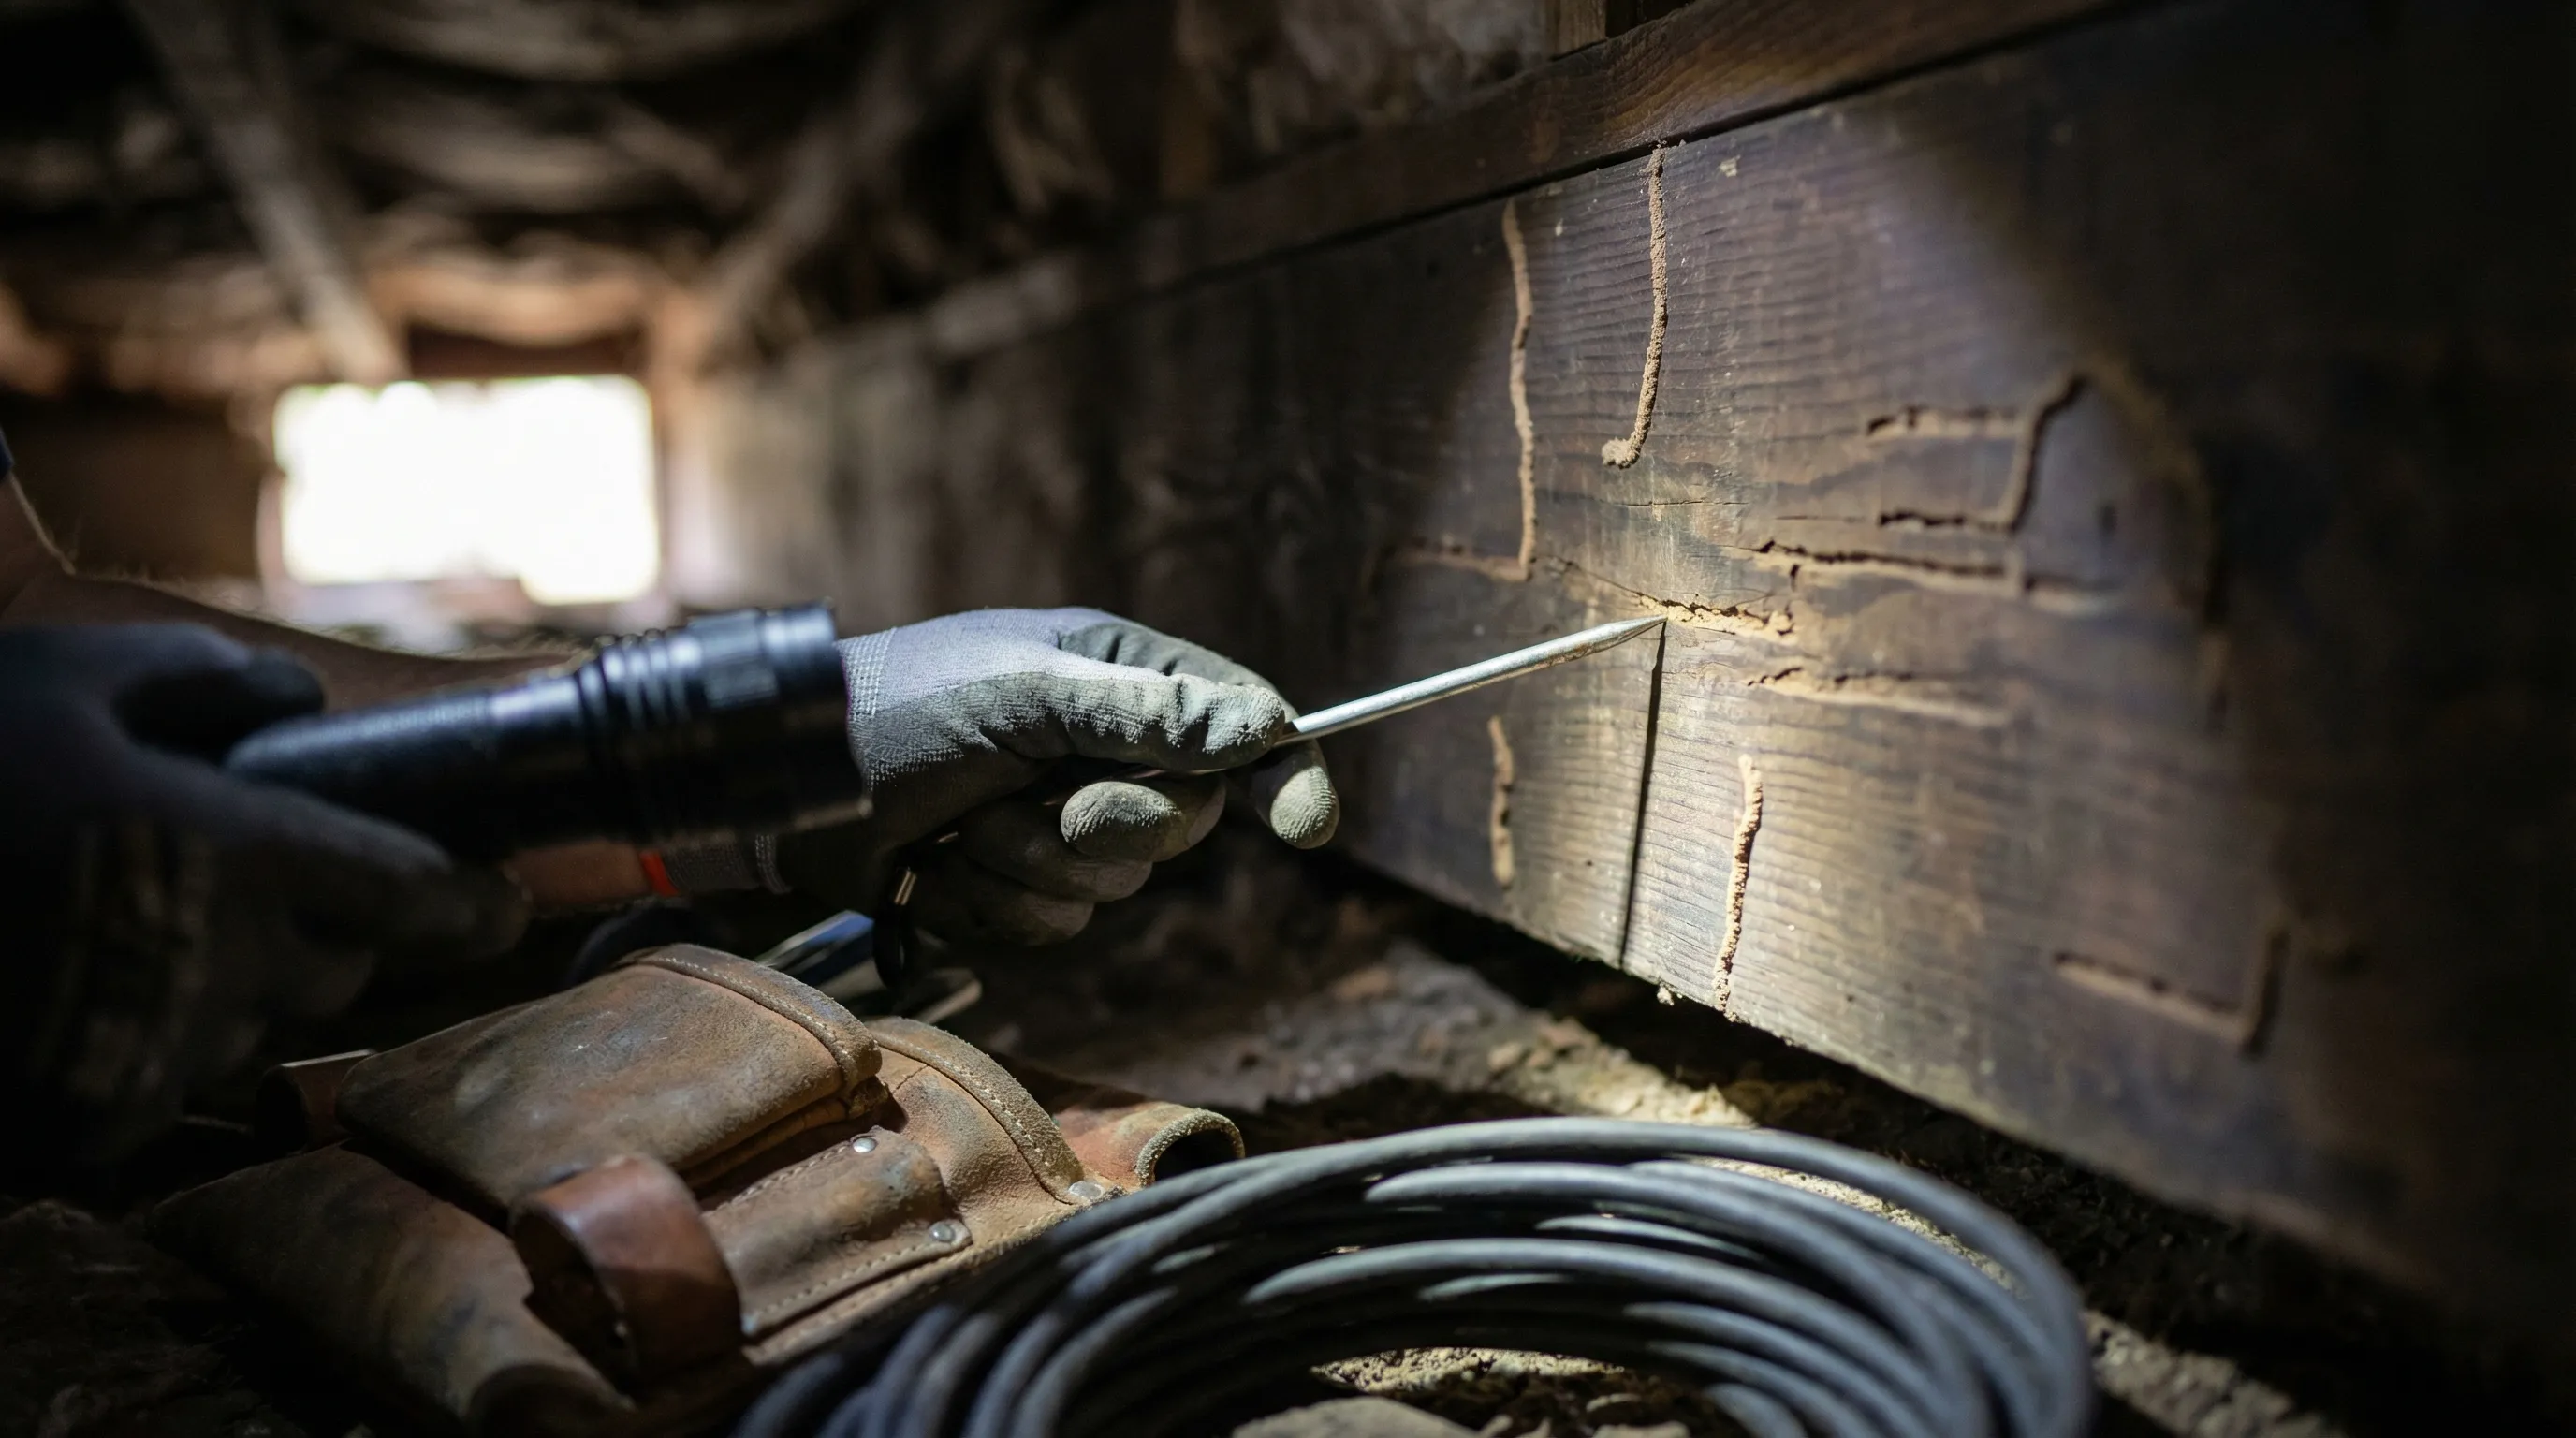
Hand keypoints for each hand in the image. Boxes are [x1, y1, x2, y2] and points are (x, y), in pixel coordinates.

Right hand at [0, 624, 526, 1161]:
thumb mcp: (78, 678)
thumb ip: (211, 684)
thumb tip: (301, 709)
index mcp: (234, 857)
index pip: (411, 900)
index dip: (469, 905)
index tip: (499, 902)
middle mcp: (211, 969)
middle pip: (337, 973)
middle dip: (324, 931)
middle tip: (260, 883)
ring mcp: (146, 1057)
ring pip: (255, 1033)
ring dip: (235, 987)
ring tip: (147, 921)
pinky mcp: (82, 1122)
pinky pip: (166, 1083)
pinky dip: (154, 1038)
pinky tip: (92, 981)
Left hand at [775, 608, 1336, 943]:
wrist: (781, 791)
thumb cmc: (893, 714)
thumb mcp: (1022, 696)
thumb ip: (1144, 715)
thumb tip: (1264, 726)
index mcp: (1110, 676)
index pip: (1233, 723)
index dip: (1281, 771)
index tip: (1309, 825)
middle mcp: (1095, 745)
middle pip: (1184, 821)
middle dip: (1110, 826)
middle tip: (1046, 807)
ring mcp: (1054, 817)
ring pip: (1116, 883)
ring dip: (1029, 867)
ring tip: (960, 828)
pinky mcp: (1011, 883)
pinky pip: (1052, 925)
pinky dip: (990, 905)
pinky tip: (935, 869)